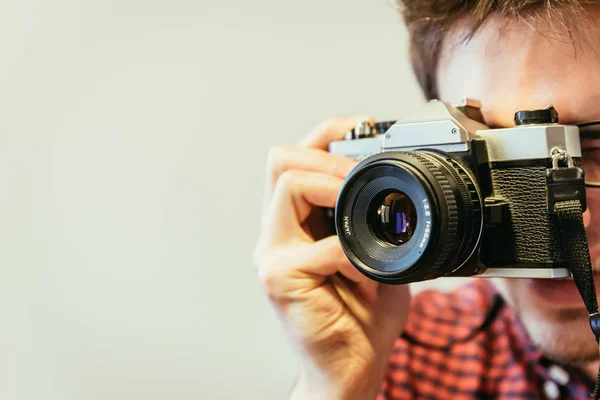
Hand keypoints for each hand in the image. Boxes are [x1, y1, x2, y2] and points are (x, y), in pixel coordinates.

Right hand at [253, 117, 410, 399]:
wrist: (349, 370)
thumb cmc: (361, 316)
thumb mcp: (374, 257)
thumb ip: (373, 224)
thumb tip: (400, 193)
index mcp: (295, 225)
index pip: (295, 159)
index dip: (327, 134)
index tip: (364, 126)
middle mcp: (276, 235)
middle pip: (280, 160)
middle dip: (328, 156)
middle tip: (360, 175)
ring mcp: (272, 256)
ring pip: (288, 185)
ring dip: (335, 190)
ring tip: (365, 217)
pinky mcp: (280, 280)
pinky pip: (321, 245)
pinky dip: (354, 253)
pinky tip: (368, 275)